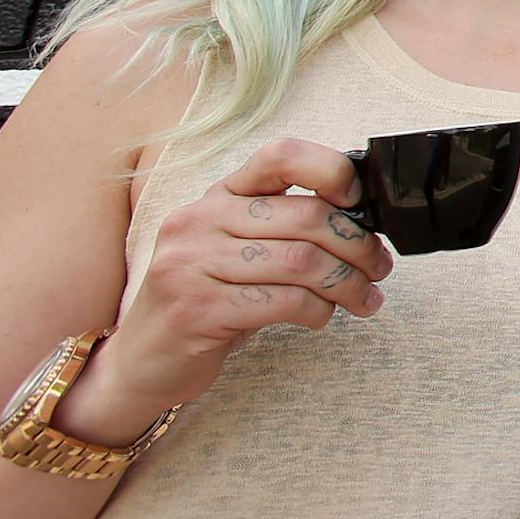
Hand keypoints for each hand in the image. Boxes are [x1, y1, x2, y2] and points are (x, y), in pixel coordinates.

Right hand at [60, 137, 392, 442]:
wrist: (140, 363)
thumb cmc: (205, 299)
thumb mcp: (236, 250)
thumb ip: (283, 227)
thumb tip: (361, 220)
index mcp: (218, 195)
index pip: (280, 155)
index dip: (330, 169)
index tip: (359, 199)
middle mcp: (201, 219)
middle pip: (306, 215)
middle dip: (357, 244)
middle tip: (379, 267)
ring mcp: (193, 263)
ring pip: (302, 261)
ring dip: (347, 283)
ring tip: (364, 298)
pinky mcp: (197, 309)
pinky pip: (283, 302)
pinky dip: (318, 311)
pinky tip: (323, 317)